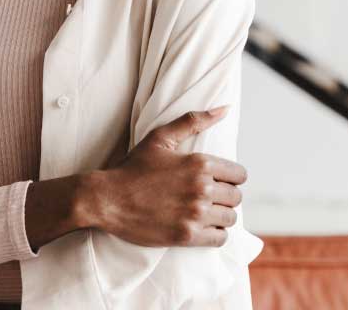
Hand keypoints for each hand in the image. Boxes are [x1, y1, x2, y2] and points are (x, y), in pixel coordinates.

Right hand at [93, 107, 245, 247]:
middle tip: (210, 198)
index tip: (220, 181)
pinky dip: (216, 234)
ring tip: (207, 213)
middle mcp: (201, 189)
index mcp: (200, 163)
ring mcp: (195, 214)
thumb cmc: (133, 167)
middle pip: (236, 197)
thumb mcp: (161, 137)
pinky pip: (220, 238)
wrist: (108, 199)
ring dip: (221, 216)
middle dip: (226, 197)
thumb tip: (225, 109)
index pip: (239, 175)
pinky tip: (204, 228)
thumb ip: (194, 121)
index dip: (231, 178)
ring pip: (230, 218)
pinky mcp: (187, 235)